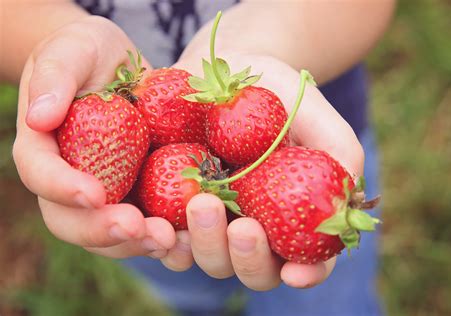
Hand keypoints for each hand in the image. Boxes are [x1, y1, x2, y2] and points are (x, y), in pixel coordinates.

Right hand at [12, 16, 181, 260]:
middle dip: (103, 230)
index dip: (62, 188)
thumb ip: (54, 76)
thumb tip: (39, 116)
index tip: (92, 193)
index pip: (41, 173)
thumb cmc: (91, 54)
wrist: (124, 69)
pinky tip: (191, 236)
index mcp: (46, 148)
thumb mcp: (73, 50)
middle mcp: (71, 181)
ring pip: (112, 235)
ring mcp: (109, 193)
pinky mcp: (141, 196)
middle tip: (136, 228)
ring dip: (140, 243)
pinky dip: (169, 237)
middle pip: (73, 221)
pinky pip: (150, 225)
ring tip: (170, 240)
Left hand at [171, 54, 363, 290]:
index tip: (294, 273)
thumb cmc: (274, 91)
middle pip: (254, 269)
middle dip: (248, 258)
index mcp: (292, 213)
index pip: (308, 260)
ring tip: (202, 203)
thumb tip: (348, 203)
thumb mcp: (311, 110)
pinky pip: (168, 239)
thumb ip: (339, 151)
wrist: (219, 72)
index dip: (306, 274)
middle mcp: (254, 224)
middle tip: (243, 226)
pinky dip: (164, 240)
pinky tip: (161, 222)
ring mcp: (214, 220)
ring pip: (211, 259)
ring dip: (206, 245)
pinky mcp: (174, 207)